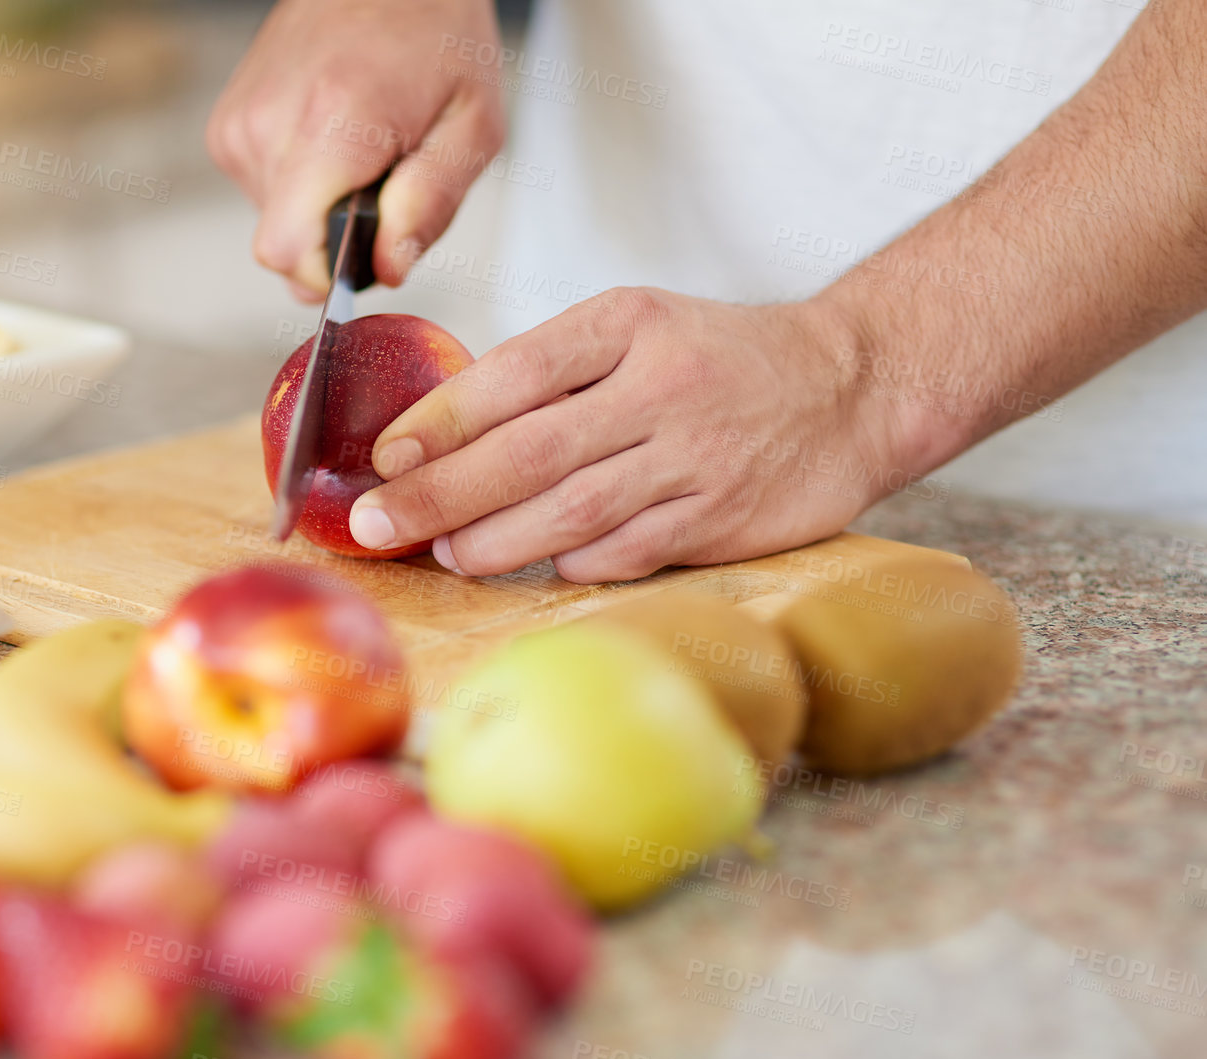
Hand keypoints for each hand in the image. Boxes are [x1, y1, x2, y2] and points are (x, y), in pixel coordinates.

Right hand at [206, 0, 505, 300]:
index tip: (366, 251)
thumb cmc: (434, 36)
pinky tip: (333, 139)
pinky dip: (303, 183)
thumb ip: (430, 205)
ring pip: (276, 223)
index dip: (329, 274)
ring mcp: (239, 125)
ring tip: (361, 150)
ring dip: (323, 207)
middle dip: (339, 236)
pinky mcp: (228, 126)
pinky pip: (265, 192)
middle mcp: (269, 125)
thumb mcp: (472, 125)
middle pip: (286, 247)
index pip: (288, 251)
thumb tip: (386, 268)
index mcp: (330, 126)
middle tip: (385, 179)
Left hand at [346, 289, 921, 582]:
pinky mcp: (720, 520)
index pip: (513, 374)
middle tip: (378, 524)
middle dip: (440, 495)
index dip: (439, 421)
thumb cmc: (716, 360)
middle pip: (528, 453)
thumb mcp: (636, 329)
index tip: (385, 457)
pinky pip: (622, 553)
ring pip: (569, 513)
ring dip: (492, 542)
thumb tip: (438, 437)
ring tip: (443, 553)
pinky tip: (534, 564)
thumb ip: (551, 375)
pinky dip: (568, 562)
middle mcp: (660, 387)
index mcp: (626, 325)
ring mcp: (694, 458)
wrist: (850, 388)